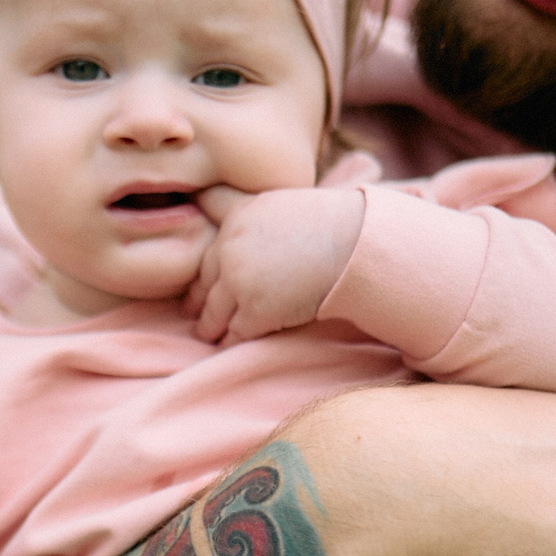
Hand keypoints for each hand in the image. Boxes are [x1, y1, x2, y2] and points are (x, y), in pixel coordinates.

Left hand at [184, 185, 364, 343]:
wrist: (358, 243)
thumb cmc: (335, 225)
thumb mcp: (284, 207)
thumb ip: (259, 223)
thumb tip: (254, 240)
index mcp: (236, 218)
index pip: (210, 254)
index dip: (206, 276)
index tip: (200, 289)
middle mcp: (230, 248)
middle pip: (204, 284)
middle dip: (199, 302)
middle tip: (197, 317)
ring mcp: (239, 281)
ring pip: (213, 313)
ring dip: (210, 328)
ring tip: (210, 337)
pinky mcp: (256, 311)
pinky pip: (234, 334)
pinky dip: (231, 342)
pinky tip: (230, 348)